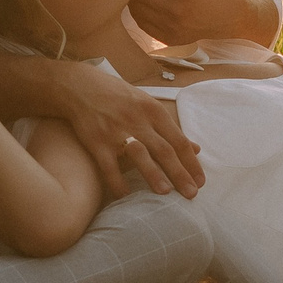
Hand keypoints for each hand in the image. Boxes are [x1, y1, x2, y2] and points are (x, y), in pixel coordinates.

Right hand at [56, 60, 204, 199]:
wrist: (80, 86)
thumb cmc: (119, 97)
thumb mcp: (148, 105)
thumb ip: (170, 128)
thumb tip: (196, 149)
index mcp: (154, 111)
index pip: (178, 140)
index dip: (191, 163)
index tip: (201, 182)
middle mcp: (138, 120)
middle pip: (164, 149)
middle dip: (180, 173)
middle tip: (192, 194)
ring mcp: (117, 130)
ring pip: (140, 154)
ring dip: (153, 174)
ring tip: (165, 193)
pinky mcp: (96, 140)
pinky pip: (109, 165)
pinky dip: (117, 181)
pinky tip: (125, 196)